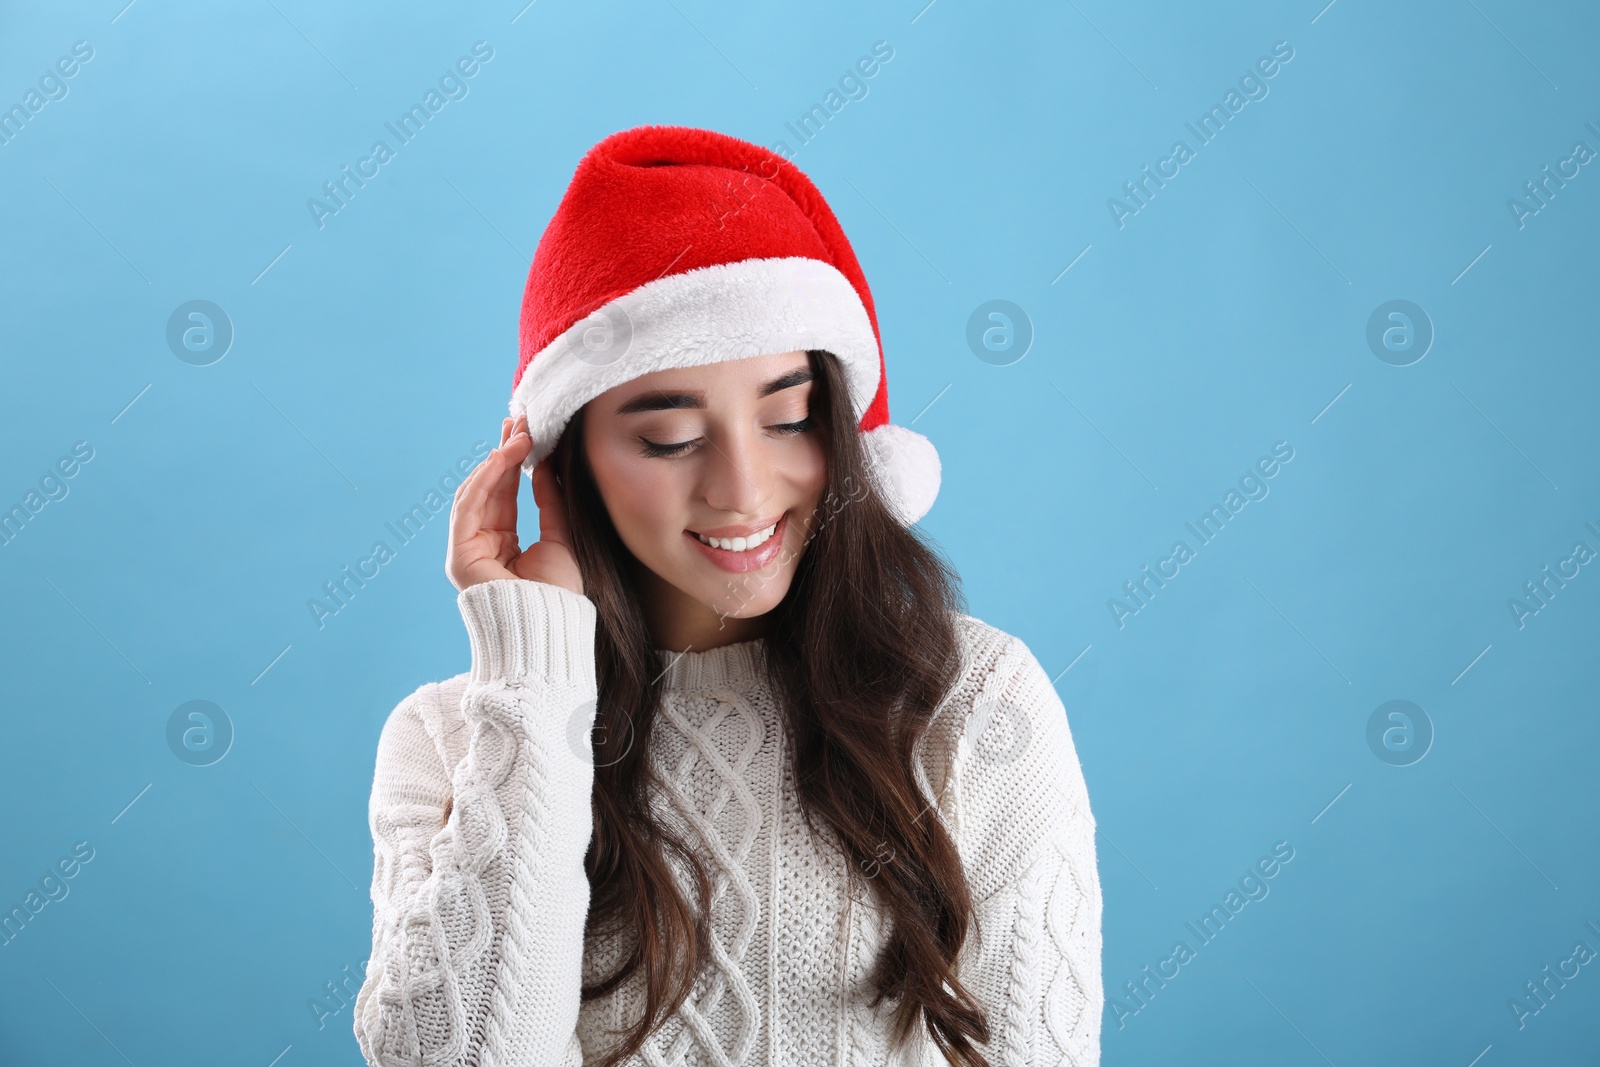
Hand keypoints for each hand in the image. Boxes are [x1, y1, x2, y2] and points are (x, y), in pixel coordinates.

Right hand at [446, 412, 583, 595]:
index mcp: (503, 547)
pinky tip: (502, 457)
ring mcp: (467, 552)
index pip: (503, 497)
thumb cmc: (560, 593)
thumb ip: (550, 501)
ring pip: (475, 494)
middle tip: (519, 421)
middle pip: (487, 491)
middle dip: (502, 454)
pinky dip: (484, 479)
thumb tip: (544, 465)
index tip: (527, 434)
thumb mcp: (561, 536)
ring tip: (518, 434)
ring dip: (495, 461)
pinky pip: (468, 507)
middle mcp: (481, 547)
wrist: (552, 627)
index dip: (513, 464)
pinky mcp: (460, 556)